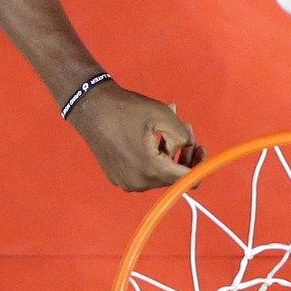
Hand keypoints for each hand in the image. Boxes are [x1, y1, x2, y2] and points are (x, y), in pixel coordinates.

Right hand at [65, 81, 205, 190]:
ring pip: (159, 171)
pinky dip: (152, 154)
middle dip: (182, 151)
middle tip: (184, 125)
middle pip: (172, 174)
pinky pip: (144, 170)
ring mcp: (126, 182)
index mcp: (152, 170)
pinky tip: (151, 133)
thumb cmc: (128, 109)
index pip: (187, 180)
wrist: (90, 108)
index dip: (199, 165)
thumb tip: (187, 148)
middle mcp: (139, 183)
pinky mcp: (117, 177)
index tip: (201, 148)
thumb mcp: (164, 115)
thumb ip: (183, 136)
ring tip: (169, 122)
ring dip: (168, 149)